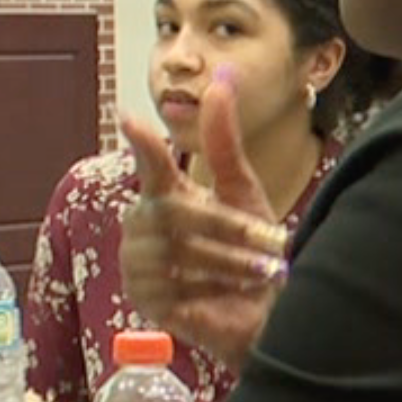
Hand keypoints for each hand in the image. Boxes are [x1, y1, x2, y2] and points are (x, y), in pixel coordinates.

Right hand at [119, 71, 291, 370]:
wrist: (261, 319)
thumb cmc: (250, 256)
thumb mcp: (244, 195)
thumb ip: (224, 144)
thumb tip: (220, 83)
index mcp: (164, 196)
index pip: (149, 165)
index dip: (141, 144)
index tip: (129, 117)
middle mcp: (142, 226)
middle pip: (172, 212)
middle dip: (227, 227)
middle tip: (272, 243)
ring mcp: (137, 263)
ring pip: (175, 249)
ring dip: (228, 261)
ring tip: (263, 272)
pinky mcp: (142, 299)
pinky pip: (172, 285)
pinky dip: (210, 288)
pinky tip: (232, 294)